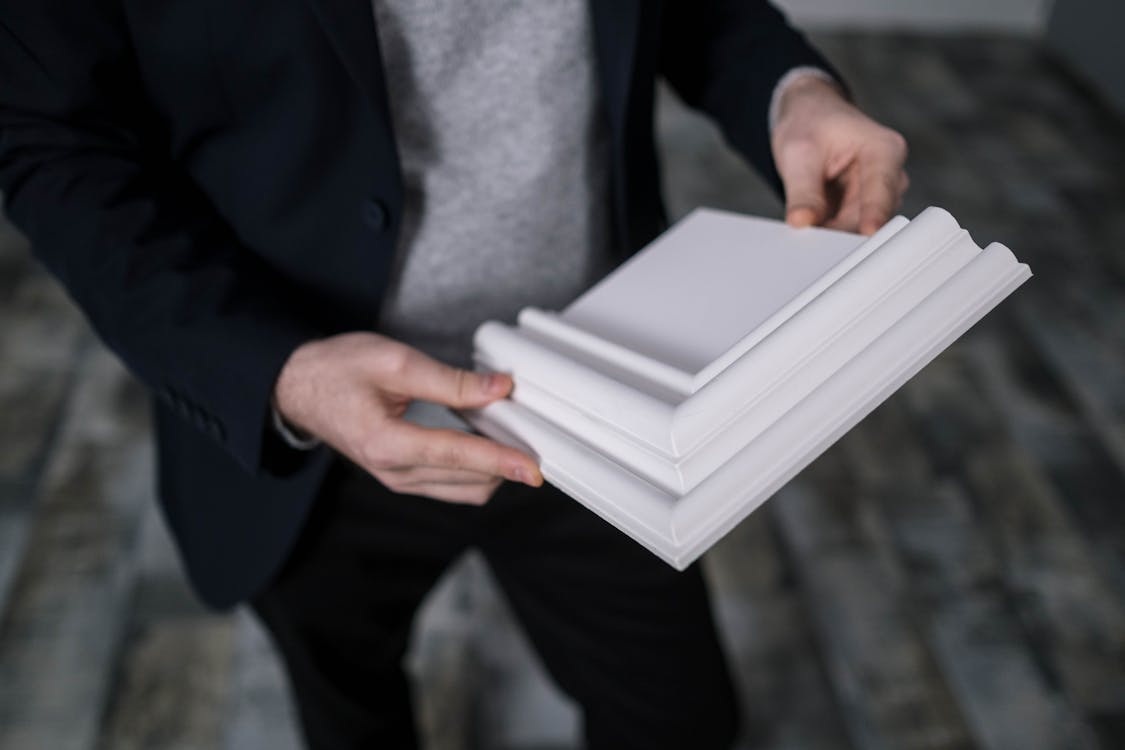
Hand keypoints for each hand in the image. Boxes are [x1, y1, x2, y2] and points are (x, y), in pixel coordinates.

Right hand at [273, 332, 541, 504]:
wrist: (297, 387)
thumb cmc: (337, 370)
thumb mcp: (394, 361)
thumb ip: (448, 380)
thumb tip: (498, 389)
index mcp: (387, 443)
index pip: (456, 456)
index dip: (499, 460)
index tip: (532, 466)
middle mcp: (394, 472)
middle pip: (468, 482)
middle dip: (503, 463)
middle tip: (529, 432)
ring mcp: (398, 480)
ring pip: (464, 489)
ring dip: (492, 469)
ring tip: (510, 434)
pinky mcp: (403, 477)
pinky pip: (451, 485)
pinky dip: (474, 469)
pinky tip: (483, 440)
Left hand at [772, 75, 909, 235]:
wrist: (810, 118)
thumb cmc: (810, 124)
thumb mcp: (798, 152)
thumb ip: (803, 191)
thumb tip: (802, 222)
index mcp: (884, 150)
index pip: (882, 189)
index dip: (874, 213)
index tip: (870, 231)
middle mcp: (891, 175)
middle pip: (869, 217)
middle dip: (838, 230)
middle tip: (807, 236)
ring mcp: (881, 195)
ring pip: (857, 229)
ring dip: (830, 231)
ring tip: (805, 217)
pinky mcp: (866, 209)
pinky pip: (848, 231)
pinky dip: (828, 230)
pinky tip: (811, 220)